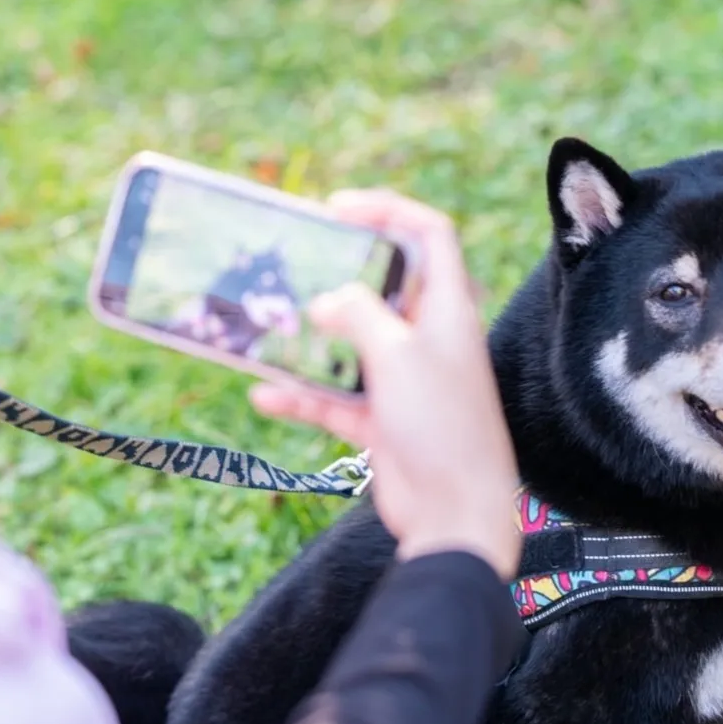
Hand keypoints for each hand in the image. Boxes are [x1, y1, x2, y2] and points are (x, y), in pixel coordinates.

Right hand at [250, 188, 520, 580]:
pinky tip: (265, 396)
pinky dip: (302, 397)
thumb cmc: (442, 424)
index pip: (429, 235)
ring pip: (350, 345)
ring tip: (265, 326)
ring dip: (310, 340)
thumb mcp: (398, 354)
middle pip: (383, 287)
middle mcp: (428, 337)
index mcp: (448, 308)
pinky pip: (334, 399)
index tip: (337, 209)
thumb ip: (358, 315)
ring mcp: (404, 380)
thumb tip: (324, 302)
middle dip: (337, 274)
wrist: (457, 514)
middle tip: (293, 264)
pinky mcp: (383, 421)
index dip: (388, 210)